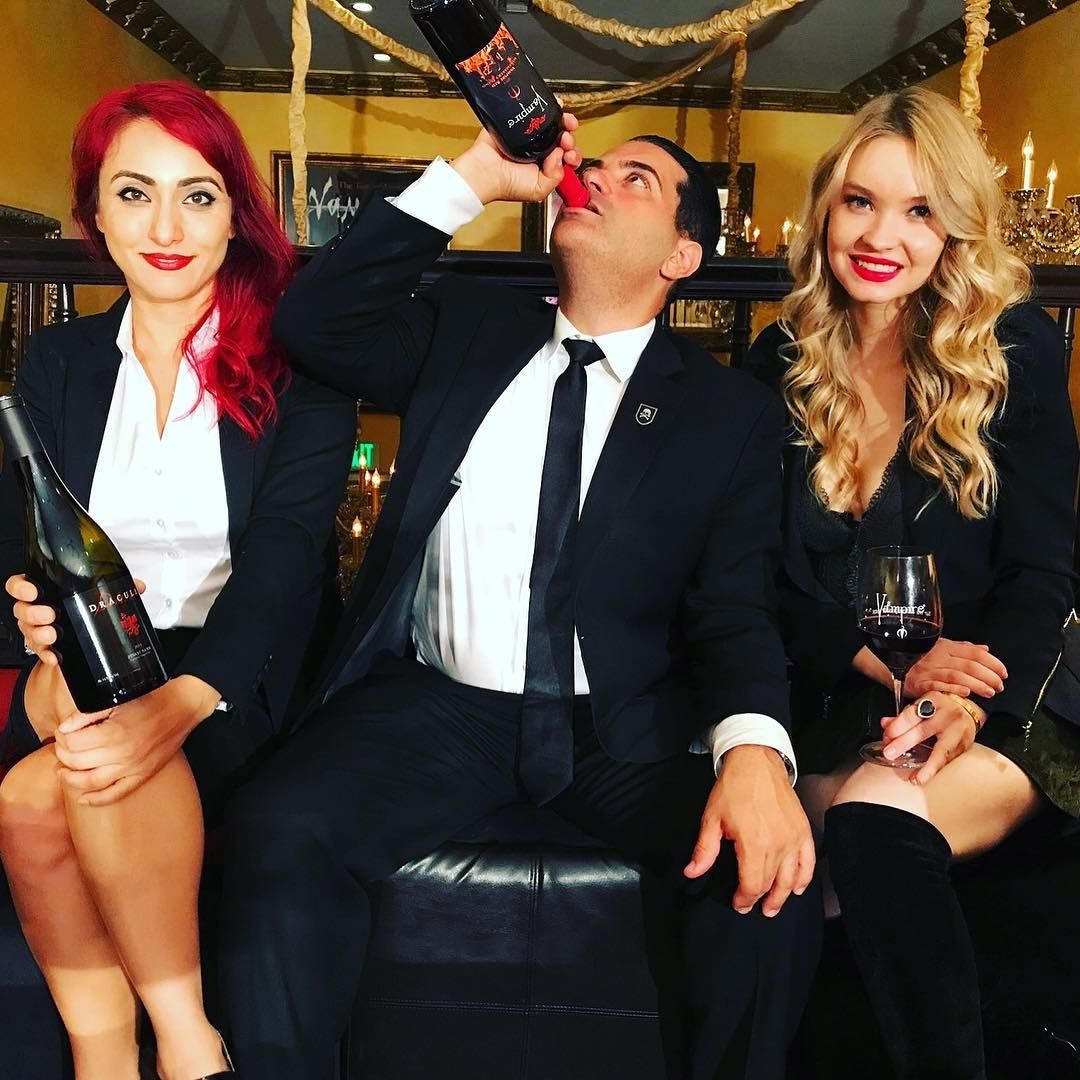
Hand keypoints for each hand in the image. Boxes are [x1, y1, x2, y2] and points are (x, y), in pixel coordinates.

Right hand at [7, 573, 147, 667]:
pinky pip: (39, 652)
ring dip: (39, 633)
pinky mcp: (44, 649)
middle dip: (33, 612)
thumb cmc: (85, 614)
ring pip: (28, 630)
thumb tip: (138, 586)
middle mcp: (38, 610)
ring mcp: (38, 630)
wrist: (83, 646)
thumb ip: (115, 589)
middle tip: (51, 614)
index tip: (33, 591)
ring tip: (53, 635)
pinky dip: (47, 654)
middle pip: (22, 609)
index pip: (22, 585)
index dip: (21, 586)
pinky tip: (55, 656)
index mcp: (47, 592)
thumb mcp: (97, 599)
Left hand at [53, 675, 220, 805]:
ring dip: (71, 778)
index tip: (62, 732)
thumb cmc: (153, 697)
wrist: (184, 705)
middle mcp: (122, 753)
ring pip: (90, 782)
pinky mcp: (143, 774)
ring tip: (64, 770)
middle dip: (63, 754)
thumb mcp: (116, 698)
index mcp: (114, 732)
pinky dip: (97, 799)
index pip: (71, 743)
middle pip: (76, 762)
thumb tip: (65, 728)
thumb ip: (87, 714)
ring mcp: (132, 767)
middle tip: (63, 746)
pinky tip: (84, 798)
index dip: (61, 737)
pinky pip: (116, 793)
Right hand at [450, 113, 580, 205]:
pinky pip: (538, 110)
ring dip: (565, 122)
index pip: (567, 158)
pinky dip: (551, 106)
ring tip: (564, 126)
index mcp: (546, 167)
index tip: (568, 155)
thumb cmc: (506, 184)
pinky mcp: (521, 121)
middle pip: (565, 139)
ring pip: (555, 124)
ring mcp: (531, 135)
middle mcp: (540, 150)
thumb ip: (555, 177)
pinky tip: (557, 107)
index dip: (573, 154)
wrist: (484, 171)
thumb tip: (560, 154)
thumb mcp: (538, 191)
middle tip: (564, 140)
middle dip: (570, 139)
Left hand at [684, 745, 814, 916]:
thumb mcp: (712, 818)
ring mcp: (793, 838)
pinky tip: (798, 887)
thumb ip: (705, 850)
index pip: (752, 885)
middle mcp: (778, 845)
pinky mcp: (803, 830)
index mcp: (754, 844)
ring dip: (783, 896)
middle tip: (754, 908)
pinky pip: (808, 861)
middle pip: (771, 884)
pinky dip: (804, 878)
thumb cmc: (734, 787)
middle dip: (761, 900)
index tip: (738, 904)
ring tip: (774, 906)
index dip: (744, 899)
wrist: (756, 761)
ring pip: (792, 878)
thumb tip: (692, 872)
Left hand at [881, 690, 983, 784]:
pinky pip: (949, 759)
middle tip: (889, 754)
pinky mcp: (965, 746)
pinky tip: (924, 777)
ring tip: (916, 778)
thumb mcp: (923, 704)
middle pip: (924, 731)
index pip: (912, 715)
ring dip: (928, 766)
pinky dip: (935, 769)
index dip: (897, 726)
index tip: (886, 737)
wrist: (970, 709)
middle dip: (904, 743)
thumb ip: (904, 717)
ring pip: (942, 750)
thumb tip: (885, 725)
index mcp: (934, 700)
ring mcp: (959, 731)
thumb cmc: (942, 707)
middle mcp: (948, 715)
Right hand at [903, 637, 1006, 699]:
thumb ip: (963, 649)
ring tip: (989, 691)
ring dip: (977, 684)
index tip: (1003, 672)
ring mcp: (928, 670)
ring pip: (957, 675)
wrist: (889, 663)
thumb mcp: (940, 647)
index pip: (974, 653)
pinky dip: (953, 688)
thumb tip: (985, 649)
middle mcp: (938, 656)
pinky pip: (938, 685)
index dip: (992, 662)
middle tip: (1000, 685)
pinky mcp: (919, 683)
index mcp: (946, 646)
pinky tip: (966, 692)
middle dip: (989, 676)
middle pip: (969, 665)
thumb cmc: (918, 657)